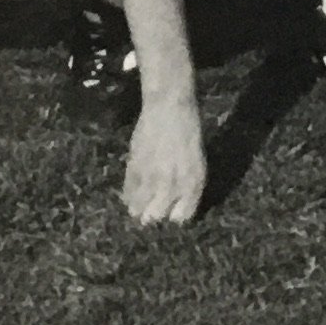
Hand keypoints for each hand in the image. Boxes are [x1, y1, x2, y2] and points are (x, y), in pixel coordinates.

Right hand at [121, 97, 207, 226]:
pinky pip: (128, 191)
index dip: (174, 216)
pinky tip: (130, 195)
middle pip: (156, 216)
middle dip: (153, 216)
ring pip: (138, 208)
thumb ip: (188, 186)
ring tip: (137, 208)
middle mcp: (172, 184)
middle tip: (150, 213)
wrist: (169, 108)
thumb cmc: (189, 133)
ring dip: (138, 209)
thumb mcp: (197, 163)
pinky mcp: (134, 167)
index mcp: (192, 184)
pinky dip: (128, 195)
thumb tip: (176, 207)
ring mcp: (151, 177)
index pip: (182, 217)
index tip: (168, 213)